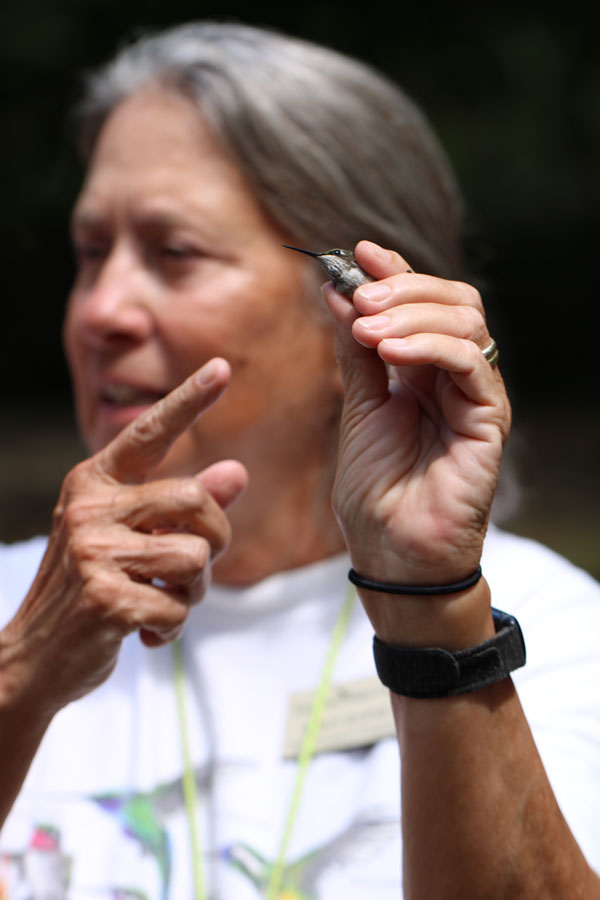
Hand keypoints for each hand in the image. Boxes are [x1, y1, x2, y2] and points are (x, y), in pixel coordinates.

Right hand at [1, 358, 246, 712]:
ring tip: (162, 600)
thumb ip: (184, 506)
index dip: (189, 400)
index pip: (149, 433)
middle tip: (194, 567)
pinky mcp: (104, 597)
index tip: (223, 367)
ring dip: (194, 590)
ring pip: (196, 556)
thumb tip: (239, 470)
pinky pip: (179, 605)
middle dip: (215, 538)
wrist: (34, 659)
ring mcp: (93, 551)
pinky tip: (143, 631)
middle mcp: (89, 507)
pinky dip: (173, 626)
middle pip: (196, 498)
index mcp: (94, 483)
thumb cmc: (92, 589)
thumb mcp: (132, 538)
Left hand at [323, 242, 509, 641]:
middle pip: (453, 300)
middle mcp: (455, 377)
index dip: (395, 271)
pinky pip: (470, 362)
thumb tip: (341, 291)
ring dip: (411, 311)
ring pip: (467, 321)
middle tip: (358, 295)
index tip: (356, 251)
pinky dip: (428, 344)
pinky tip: (388, 350)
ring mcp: (475, 396)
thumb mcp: (358, 407)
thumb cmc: (375, 488)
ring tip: (366, 326)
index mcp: (424, 370)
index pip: (423, 302)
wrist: (391, 550)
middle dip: (402, 287)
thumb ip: (357, 352)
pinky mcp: (489, 419)